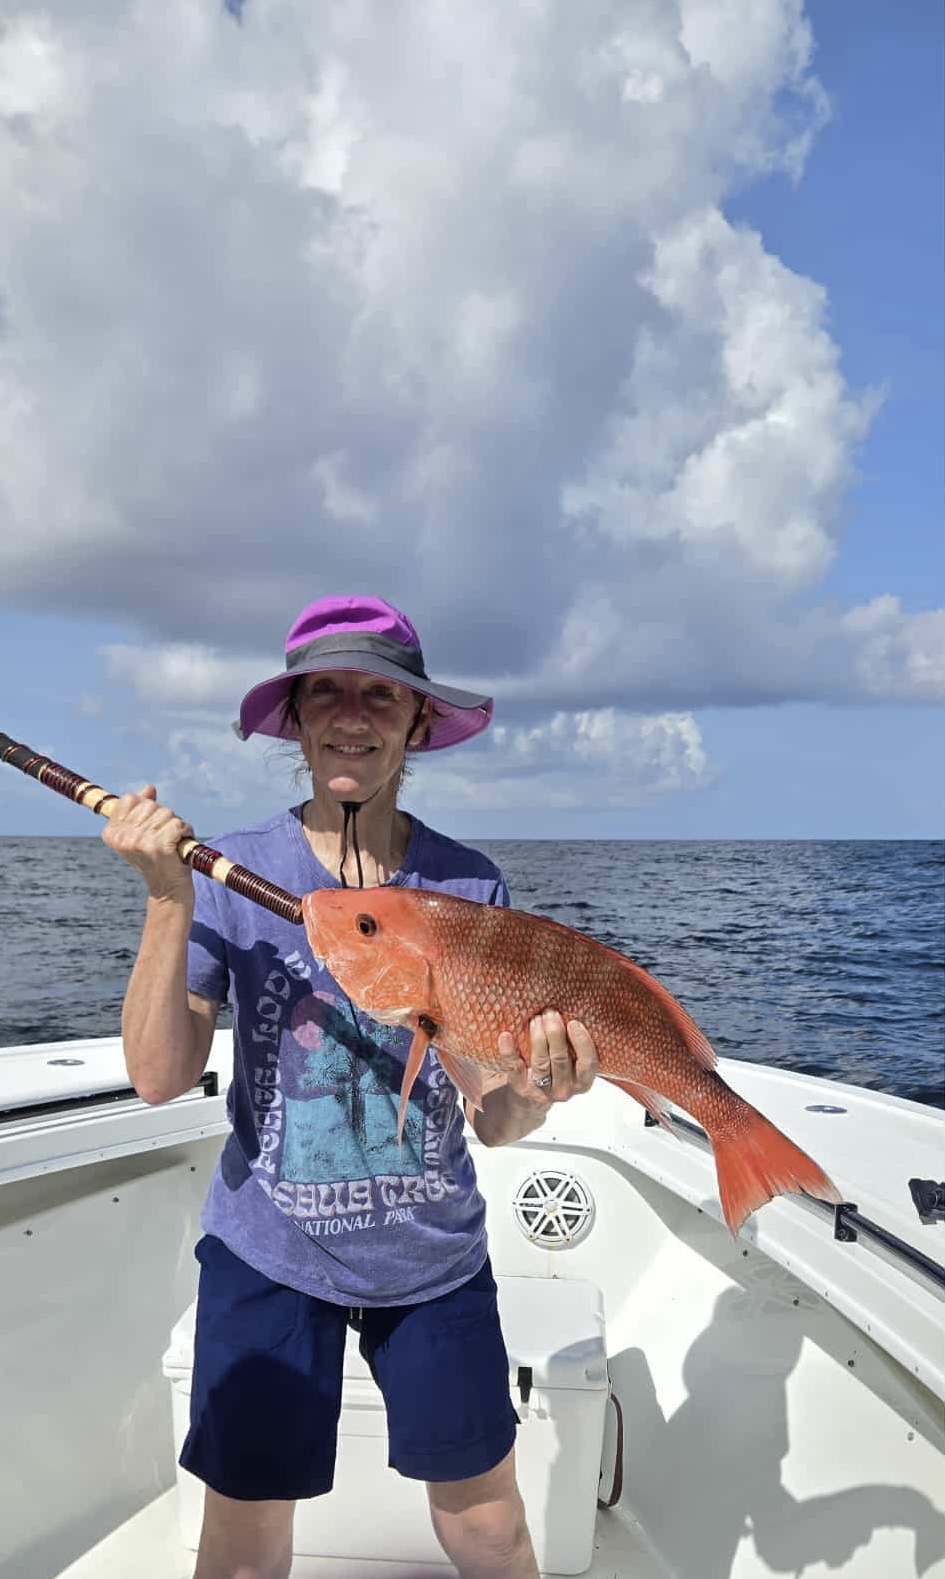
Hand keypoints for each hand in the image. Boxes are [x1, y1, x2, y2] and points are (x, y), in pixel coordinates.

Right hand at [102, 785, 194, 903]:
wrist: (167, 888)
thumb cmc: (155, 857)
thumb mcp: (142, 831)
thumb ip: (142, 808)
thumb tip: (149, 788)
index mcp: (111, 832)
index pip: (130, 799)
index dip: (145, 810)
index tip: (147, 830)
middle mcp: (122, 837)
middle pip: (150, 805)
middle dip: (162, 818)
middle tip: (162, 839)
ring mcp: (139, 841)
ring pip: (167, 813)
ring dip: (175, 826)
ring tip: (171, 844)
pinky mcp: (159, 846)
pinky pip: (178, 824)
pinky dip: (185, 832)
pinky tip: (179, 845)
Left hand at [497, 1010, 598, 1108]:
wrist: (531, 1097)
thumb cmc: (556, 1069)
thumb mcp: (572, 1061)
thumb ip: (574, 1043)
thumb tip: (571, 1009)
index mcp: (582, 1081)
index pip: (587, 1064)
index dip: (582, 1043)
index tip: (574, 1022)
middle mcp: (564, 1089)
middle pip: (560, 1060)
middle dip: (555, 1033)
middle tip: (550, 1012)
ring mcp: (542, 1091)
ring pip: (541, 1062)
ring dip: (538, 1037)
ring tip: (535, 1019)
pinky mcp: (520, 1088)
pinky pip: (514, 1068)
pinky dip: (510, 1051)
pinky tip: (506, 1036)